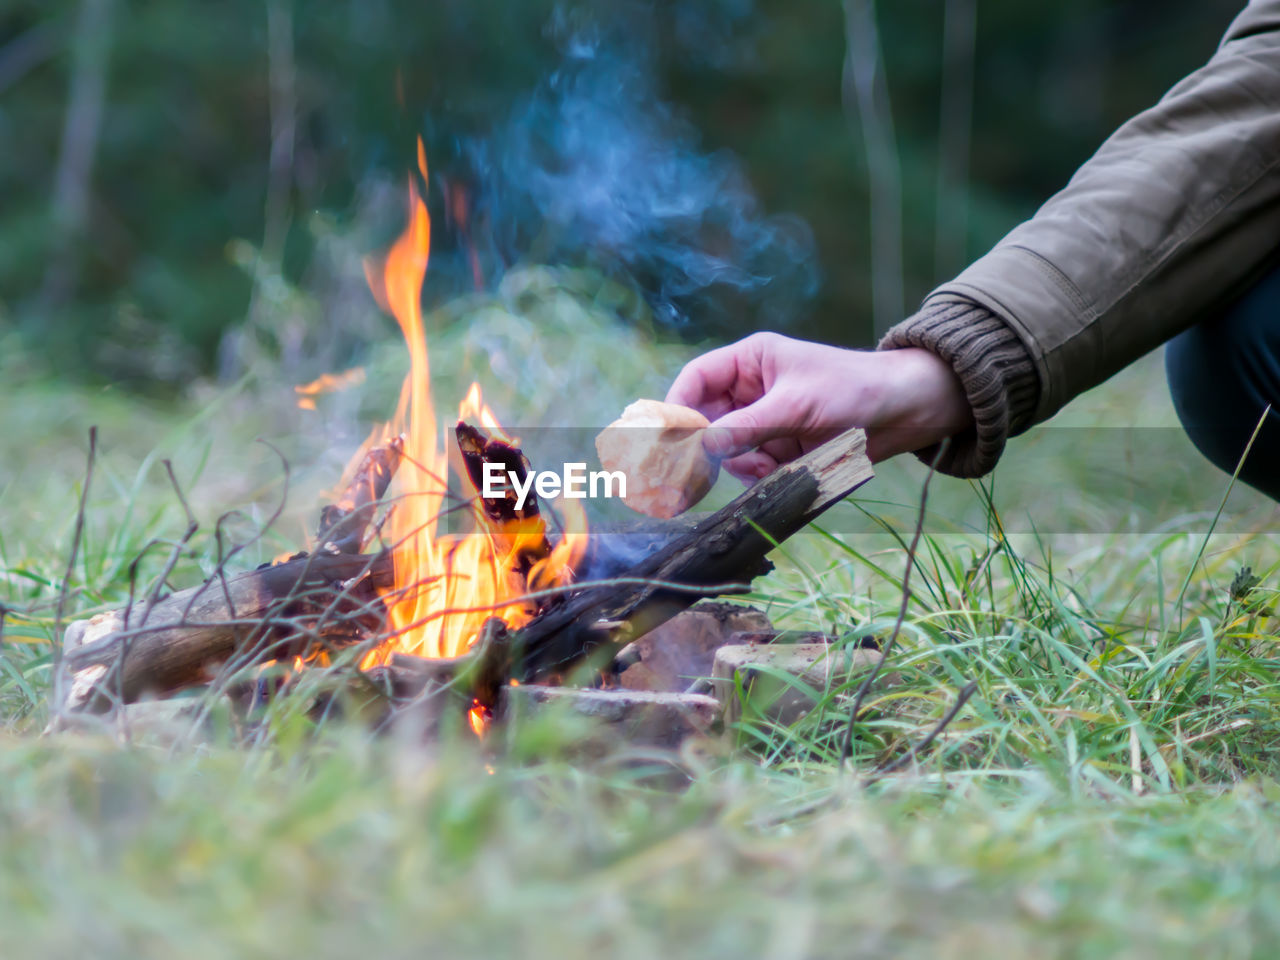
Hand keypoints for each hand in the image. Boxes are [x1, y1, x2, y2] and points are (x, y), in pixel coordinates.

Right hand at [665, 332, 972, 481]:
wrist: (906, 413)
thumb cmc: (854, 389)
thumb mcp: (796, 404)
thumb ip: (746, 426)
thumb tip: (701, 445)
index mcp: (750, 362)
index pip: (696, 380)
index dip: (677, 407)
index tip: (667, 439)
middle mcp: (750, 391)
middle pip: (704, 420)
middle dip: (705, 445)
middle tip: (692, 473)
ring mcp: (764, 422)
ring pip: (727, 451)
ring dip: (742, 463)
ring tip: (770, 464)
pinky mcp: (779, 450)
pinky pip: (752, 469)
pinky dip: (762, 475)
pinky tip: (786, 470)